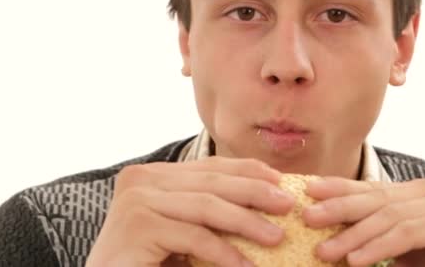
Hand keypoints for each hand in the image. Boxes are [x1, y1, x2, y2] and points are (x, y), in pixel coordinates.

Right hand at [85, 156, 294, 266]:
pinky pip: (194, 236)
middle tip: (288, 204)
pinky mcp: (138, 226)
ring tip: (277, 236)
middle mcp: (142, 179)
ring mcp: (137, 200)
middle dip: (255, 192)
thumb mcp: (184, 228)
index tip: (281, 180)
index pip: (210, 167)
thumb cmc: (149, 261)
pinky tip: (246, 265)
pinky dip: (224, 252)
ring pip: (207, 206)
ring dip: (247, 222)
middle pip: (212, 182)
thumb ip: (210, 211)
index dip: (248, 171)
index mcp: (154, 175)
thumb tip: (265, 198)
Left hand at [302, 176, 424, 266]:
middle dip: (340, 208)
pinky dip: (378, 247)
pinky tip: (355, 260)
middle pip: (380, 198)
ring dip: (354, 235)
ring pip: (390, 217)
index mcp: (423, 190)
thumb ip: (368, 229)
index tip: (309, 190)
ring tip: (324, 250)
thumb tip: (322, 220)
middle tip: (308, 216)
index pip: (374, 188)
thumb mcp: (392, 246)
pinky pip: (406, 233)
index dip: (340, 188)